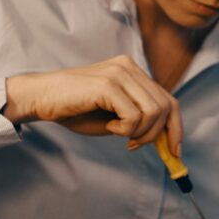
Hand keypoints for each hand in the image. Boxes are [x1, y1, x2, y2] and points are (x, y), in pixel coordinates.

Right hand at [4, 55, 181, 151]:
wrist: (43, 99)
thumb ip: (138, 119)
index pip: (168, 98)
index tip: (174, 151)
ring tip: (117, 133)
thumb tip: (165, 139)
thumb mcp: (114, 115)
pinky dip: (124, 130)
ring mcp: (120, 73)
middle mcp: (129, 67)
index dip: (175, 127)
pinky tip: (108, 127)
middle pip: (166, 105)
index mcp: (132, 71)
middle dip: (156, 135)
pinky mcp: (109, 84)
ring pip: (154, 112)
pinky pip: (134, 117)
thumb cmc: (75, 109)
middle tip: (134, 145)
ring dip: (139, 133)